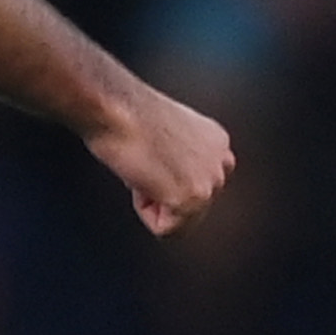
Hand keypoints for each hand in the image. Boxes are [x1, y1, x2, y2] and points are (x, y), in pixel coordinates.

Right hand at [85, 82, 233, 236]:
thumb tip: (165, 179)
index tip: (149, 153)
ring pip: (179, 220)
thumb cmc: (123, 113)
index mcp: (217, 142)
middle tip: (144, 162)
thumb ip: (179, 157)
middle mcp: (222, 161)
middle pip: (191, 208)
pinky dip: (144, 210)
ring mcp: (211, 182)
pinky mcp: (192, 199)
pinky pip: (165, 229)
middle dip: (162, 192)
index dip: (161, 176)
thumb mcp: (165, 134)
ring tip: (143, 167)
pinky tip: (140, 177)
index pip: (194, 184)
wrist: (113, 106)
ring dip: (154, 201)